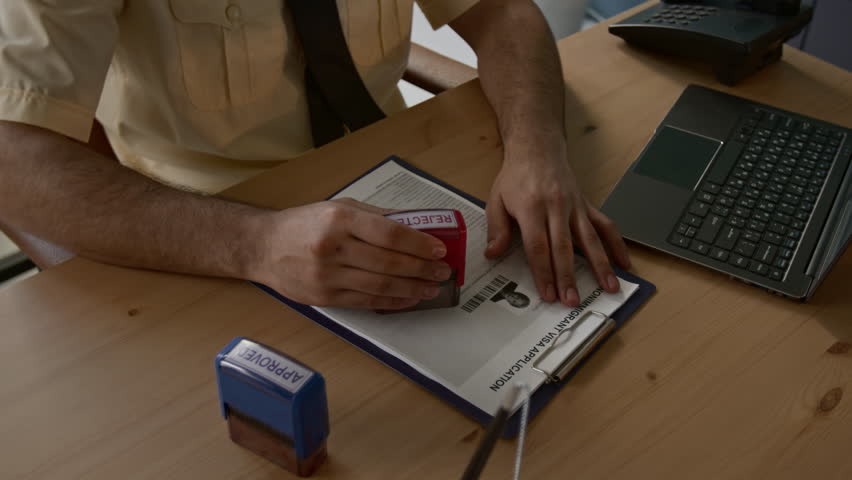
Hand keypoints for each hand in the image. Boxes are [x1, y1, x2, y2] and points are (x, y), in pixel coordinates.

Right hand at [252, 198, 451, 309]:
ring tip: (431, 287)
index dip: (419, 243)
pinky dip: (392, 301)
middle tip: (442, 271)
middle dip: (422, 269)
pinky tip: (408, 298)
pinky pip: (366, 301)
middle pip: (389, 262)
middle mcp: (333, 247)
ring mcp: (328, 275)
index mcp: (340, 219)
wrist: (263, 247)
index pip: (390, 233)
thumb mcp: (338, 208)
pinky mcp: (325, 297)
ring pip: (380, 285)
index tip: (439, 249)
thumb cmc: (304, 224)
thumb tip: (415, 224)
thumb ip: (376, 216)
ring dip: (412, 288)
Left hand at [485, 138, 630, 305]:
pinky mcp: (587, 205)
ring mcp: (575, 206)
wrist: (537, 148)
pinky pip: (605, 225)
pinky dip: (617, 245)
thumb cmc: (516, 177)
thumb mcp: (496, 200)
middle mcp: (556, 207)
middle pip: (564, 247)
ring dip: (600, 265)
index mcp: (531, 208)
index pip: (538, 246)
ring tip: (609, 287)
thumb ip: (496, 229)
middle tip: (572, 300)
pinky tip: (624, 263)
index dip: (543, 272)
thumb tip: (492, 254)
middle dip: (568, 277)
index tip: (547, 293)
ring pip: (590, 239)